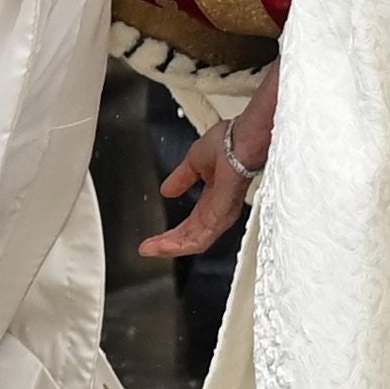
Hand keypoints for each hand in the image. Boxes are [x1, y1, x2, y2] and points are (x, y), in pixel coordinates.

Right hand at [140, 121, 251, 260]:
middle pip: (192, 236)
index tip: (154, 238)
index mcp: (215, 197)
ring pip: (196, 241)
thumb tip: (167, 190)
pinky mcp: (222, 214)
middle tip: (148, 249)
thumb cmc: (231, 142)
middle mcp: (219, 209)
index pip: (193, 223)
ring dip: (171, 246)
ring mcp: (221, 213)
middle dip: (169, 243)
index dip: (174, 232)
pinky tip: (165, 245)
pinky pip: (201, 237)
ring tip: (151, 249)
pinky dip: (181, 242)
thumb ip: (182, 179)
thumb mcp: (195, 161)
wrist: (241, 138)